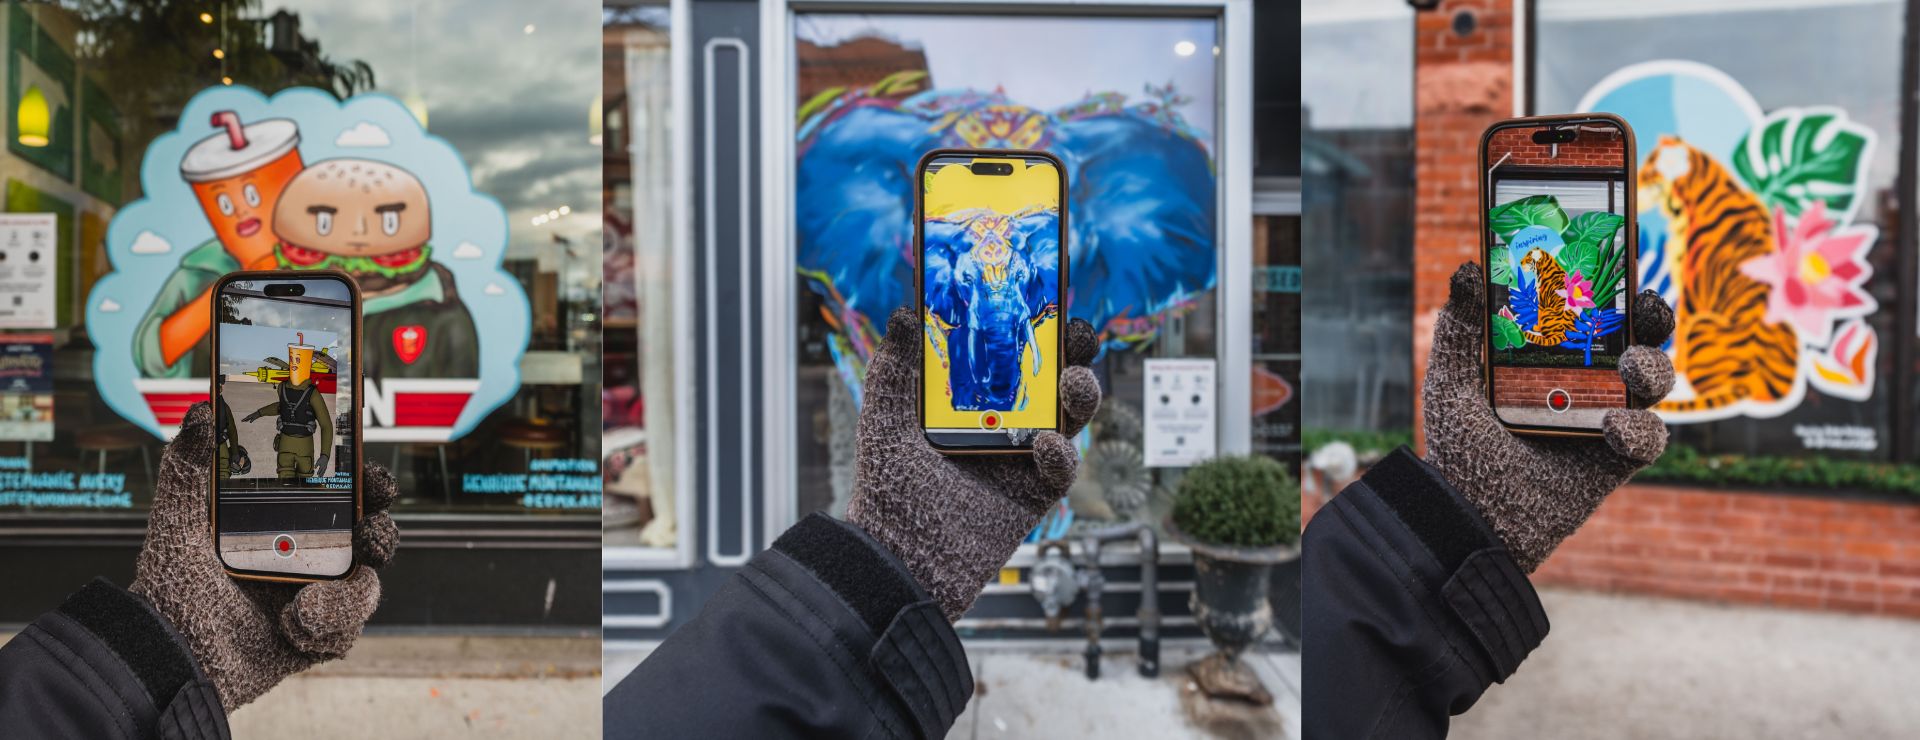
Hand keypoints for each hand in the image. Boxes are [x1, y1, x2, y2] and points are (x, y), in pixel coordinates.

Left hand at [130, 403, 399, 711]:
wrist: (167, 653)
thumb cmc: (169, 584)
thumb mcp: (177, 517)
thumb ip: (189, 463)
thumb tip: (201, 412)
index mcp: (285, 524)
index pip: (341, 496)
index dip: (366, 483)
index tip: (370, 477)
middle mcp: (308, 559)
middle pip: (372, 537)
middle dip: (380, 532)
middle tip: (366, 533)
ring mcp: (316, 600)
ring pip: (366, 587)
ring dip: (349, 593)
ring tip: (306, 604)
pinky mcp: (316, 639)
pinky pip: (347, 631)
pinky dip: (327, 626)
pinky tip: (292, 625)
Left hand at [847, 307, 1101, 620]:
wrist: (898, 557)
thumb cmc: (888, 489)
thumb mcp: (886, 418)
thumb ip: (895, 367)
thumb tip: (904, 313)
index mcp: (974, 401)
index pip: (1012, 355)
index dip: (1033, 329)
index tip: (1045, 300)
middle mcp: (1004, 426)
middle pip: (1052, 380)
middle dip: (1073, 354)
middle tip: (1077, 334)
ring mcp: (1022, 460)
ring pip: (1070, 419)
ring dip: (1082, 394)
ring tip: (1073, 381)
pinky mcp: (1033, 496)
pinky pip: (1062, 469)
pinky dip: (1062, 454)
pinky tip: (1043, 444)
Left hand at [1424, 262, 1675, 571]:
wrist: (1470, 512)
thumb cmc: (1462, 444)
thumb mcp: (1454, 381)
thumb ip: (1460, 328)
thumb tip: (1467, 270)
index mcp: (1556, 356)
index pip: (1596, 312)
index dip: (1616, 288)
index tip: (1620, 269)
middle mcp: (1589, 383)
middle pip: (1640, 338)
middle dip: (1653, 318)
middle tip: (1644, 308)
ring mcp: (1607, 419)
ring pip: (1654, 382)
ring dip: (1654, 367)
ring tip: (1632, 368)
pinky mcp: (1616, 461)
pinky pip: (1648, 439)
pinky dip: (1638, 429)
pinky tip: (1612, 426)